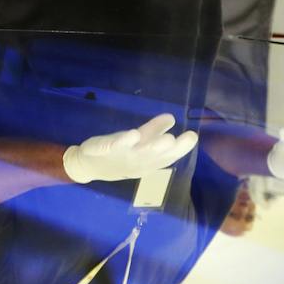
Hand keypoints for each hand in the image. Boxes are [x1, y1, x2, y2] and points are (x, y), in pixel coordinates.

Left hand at [63, 114, 198, 183]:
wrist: (90, 165)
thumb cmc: (120, 154)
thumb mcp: (140, 142)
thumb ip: (155, 129)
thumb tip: (171, 118)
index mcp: (148, 160)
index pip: (167, 156)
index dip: (180, 148)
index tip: (192, 136)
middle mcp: (137, 160)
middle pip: (154, 156)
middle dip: (166, 148)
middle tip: (180, 139)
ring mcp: (120, 156)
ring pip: (136, 153)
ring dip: (149, 146)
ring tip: (166, 138)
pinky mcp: (103, 150)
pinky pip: (112, 147)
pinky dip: (122, 142)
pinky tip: (132, 134)